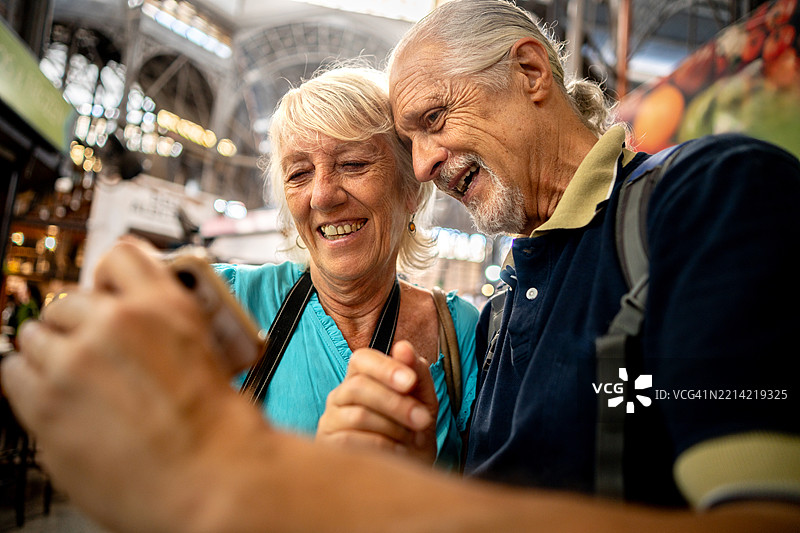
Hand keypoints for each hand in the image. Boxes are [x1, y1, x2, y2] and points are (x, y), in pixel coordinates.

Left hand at [0, 238, 267, 532]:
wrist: (212, 478)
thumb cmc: (216, 427)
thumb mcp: (205, 350)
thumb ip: (162, 322)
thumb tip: (130, 317)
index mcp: (162, 305)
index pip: (119, 256)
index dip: (108, 277)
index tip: (104, 290)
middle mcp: (115, 324)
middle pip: (67, 300)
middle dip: (76, 324)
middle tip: (90, 351)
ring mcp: (75, 363)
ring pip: (34, 334)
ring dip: (50, 352)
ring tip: (72, 378)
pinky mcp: (46, 405)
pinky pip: (12, 372)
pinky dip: (27, 381)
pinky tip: (53, 396)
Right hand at [316, 340, 438, 463]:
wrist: (405, 476)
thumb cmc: (412, 434)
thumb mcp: (423, 402)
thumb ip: (417, 373)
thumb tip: (404, 346)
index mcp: (361, 378)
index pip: (362, 359)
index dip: (385, 367)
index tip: (410, 382)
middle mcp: (340, 396)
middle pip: (359, 386)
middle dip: (396, 403)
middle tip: (423, 420)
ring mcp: (330, 422)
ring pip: (358, 415)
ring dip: (393, 428)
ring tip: (411, 440)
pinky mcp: (327, 448)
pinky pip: (351, 441)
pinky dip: (381, 447)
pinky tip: (396, 453)